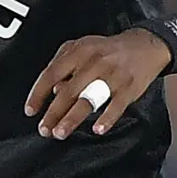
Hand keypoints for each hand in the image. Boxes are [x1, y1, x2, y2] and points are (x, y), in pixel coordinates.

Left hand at [24, 28, 172, 139]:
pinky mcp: (129, 87)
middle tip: (44, 129)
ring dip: (72, 118)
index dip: (38, 93)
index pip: (52, 73)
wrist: (146, 45)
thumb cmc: (109, 50)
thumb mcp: (83, 47)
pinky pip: (116, 105)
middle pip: (68, 91)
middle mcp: (94, 62)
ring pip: (89, 99)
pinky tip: (97, 129)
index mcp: (80, 51)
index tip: (31, 110)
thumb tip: (53, 89)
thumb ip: (64, 64)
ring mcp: (113, 75)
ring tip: (61, 132)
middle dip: (53, 113)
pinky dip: (106, 119)